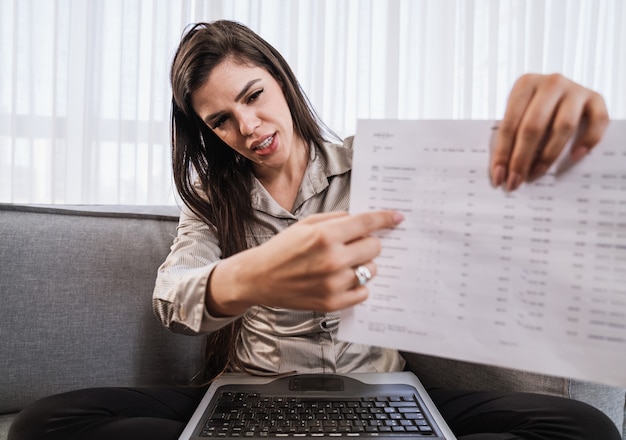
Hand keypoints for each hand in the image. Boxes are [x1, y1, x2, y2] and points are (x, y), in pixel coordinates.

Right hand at [206, 210, 403, 315]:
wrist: (259, 278)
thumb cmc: (282, 249)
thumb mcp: (306, 224)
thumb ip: (336, 219)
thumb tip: (362, 219)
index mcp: (325, 236)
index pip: (367, 224)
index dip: (386, 218)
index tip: (398, 217)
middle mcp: (332, 260)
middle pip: (374, 248)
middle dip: (367, 243)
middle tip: (353, 245)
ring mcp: (334, 284)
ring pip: (371, 270)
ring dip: (362, 264)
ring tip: (343, 264)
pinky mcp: (332, 303)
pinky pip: (363, 292)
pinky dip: (357, 285)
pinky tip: (342, 279)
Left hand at [490, 73, 608, 190]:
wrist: (565, 89)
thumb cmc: (535, 107)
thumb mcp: (519, 113)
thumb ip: (512, 135)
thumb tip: (501, 172)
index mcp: (525, 84)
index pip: (509, 124)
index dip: (502, 154)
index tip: (498, 178)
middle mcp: (551, 83)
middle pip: (534, 127)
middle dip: (521, 159)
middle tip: (515, 182)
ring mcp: (575, 90)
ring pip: (563, 127)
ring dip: (548, 155)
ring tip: (537, 173)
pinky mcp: (596, 98)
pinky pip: (597, 121)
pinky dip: (587, 140)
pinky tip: (574, 157)